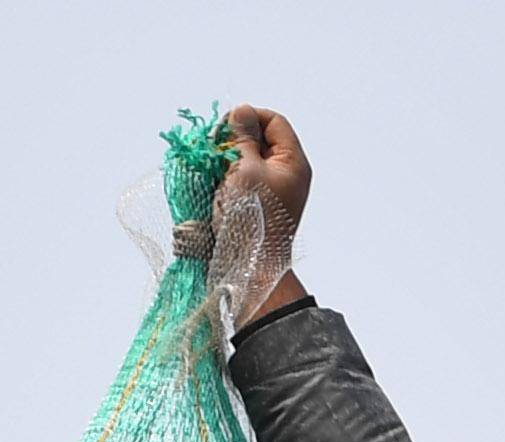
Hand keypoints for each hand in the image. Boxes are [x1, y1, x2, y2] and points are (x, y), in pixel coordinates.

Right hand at [208, 106, 312, 328]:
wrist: (250, 267)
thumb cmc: (250, 218)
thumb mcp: (244, 169)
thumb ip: (242, 136)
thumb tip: (241, 111)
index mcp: (293, 163)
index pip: (274, 121)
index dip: (248, 117)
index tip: (225, 128)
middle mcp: (287, 175)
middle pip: (261, 138)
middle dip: (234, 139)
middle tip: (214, 148)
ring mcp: (273, 191)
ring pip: (248, 159)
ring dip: (227, 159)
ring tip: (212, 169)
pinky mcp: (258, 205)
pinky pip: (243, 179)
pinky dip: (227, 177)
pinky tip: (213, 183)